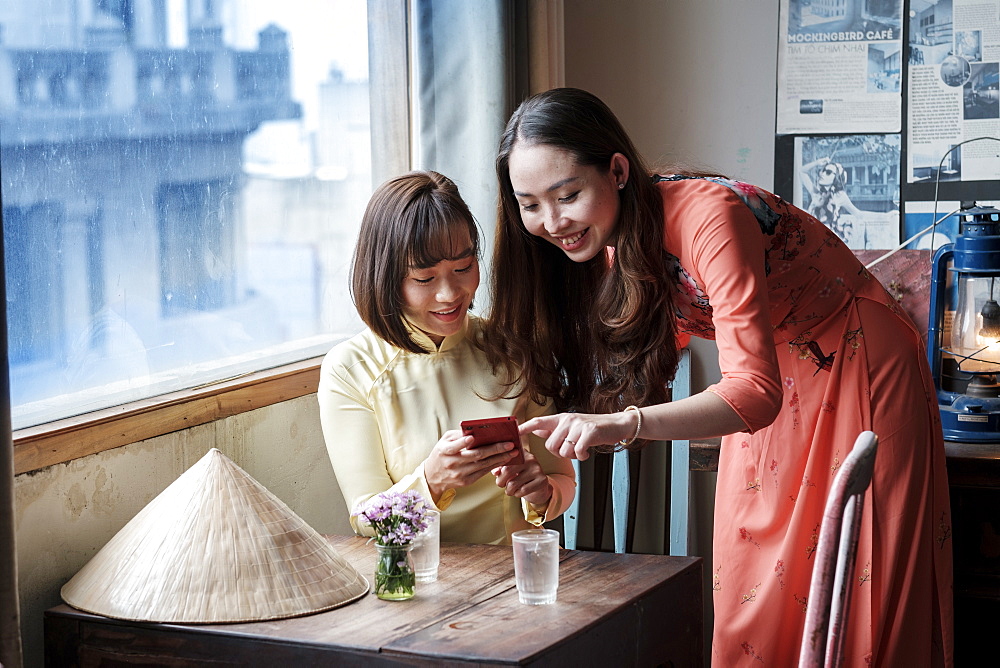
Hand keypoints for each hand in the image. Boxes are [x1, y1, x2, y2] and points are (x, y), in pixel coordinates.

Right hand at [423, 429, 517, 500]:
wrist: (433, 476)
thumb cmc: (441, 454)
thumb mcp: (444, 441)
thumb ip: (458, 436)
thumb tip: (476, 430)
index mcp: (444, 451)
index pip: (454, 447)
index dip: (463, 443)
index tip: (472, 438)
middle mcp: (452, 463)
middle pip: (476, 456)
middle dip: (495, 449)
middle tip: (509, 444)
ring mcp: (460, 474)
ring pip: (483, 465)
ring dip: (499, 458)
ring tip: (511, 452)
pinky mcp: (466, 481)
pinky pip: (483, 473)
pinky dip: (494, 466)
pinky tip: (503, 460)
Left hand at [492, 450, 552, 505]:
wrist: (540, 489)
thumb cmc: (522, 478)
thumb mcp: (511, 472)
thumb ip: (501, 469)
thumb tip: (495, 472)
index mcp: (522, 453)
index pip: (506, 456)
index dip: (498, 466)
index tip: (497, 474)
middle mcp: (530, 459)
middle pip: (507, 470)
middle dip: (500, 481)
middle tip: (501, 485)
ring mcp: (537, 469)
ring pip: (514, 483)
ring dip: (509, 491)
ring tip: (510, 491)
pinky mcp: (542, 480)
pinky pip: (523, 490)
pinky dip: (517, 494)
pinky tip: (518, 493)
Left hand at [519, 411, 636, 460]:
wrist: (616, 424)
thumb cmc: (592, 429)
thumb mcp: (572, 426)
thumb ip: (555, 429)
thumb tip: (537, 430)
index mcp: (561, 418)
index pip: (538, 422)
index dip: (525, 427)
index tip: (514, 432)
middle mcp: (567, 420)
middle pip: (550, 445)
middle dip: (559, 453)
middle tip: (571, 449)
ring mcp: (578, 425)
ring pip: (563, 451)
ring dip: (572, 455)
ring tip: (580, 449)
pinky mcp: (589, 432)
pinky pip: (577, 452)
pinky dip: (582, 456)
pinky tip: (587, 451)